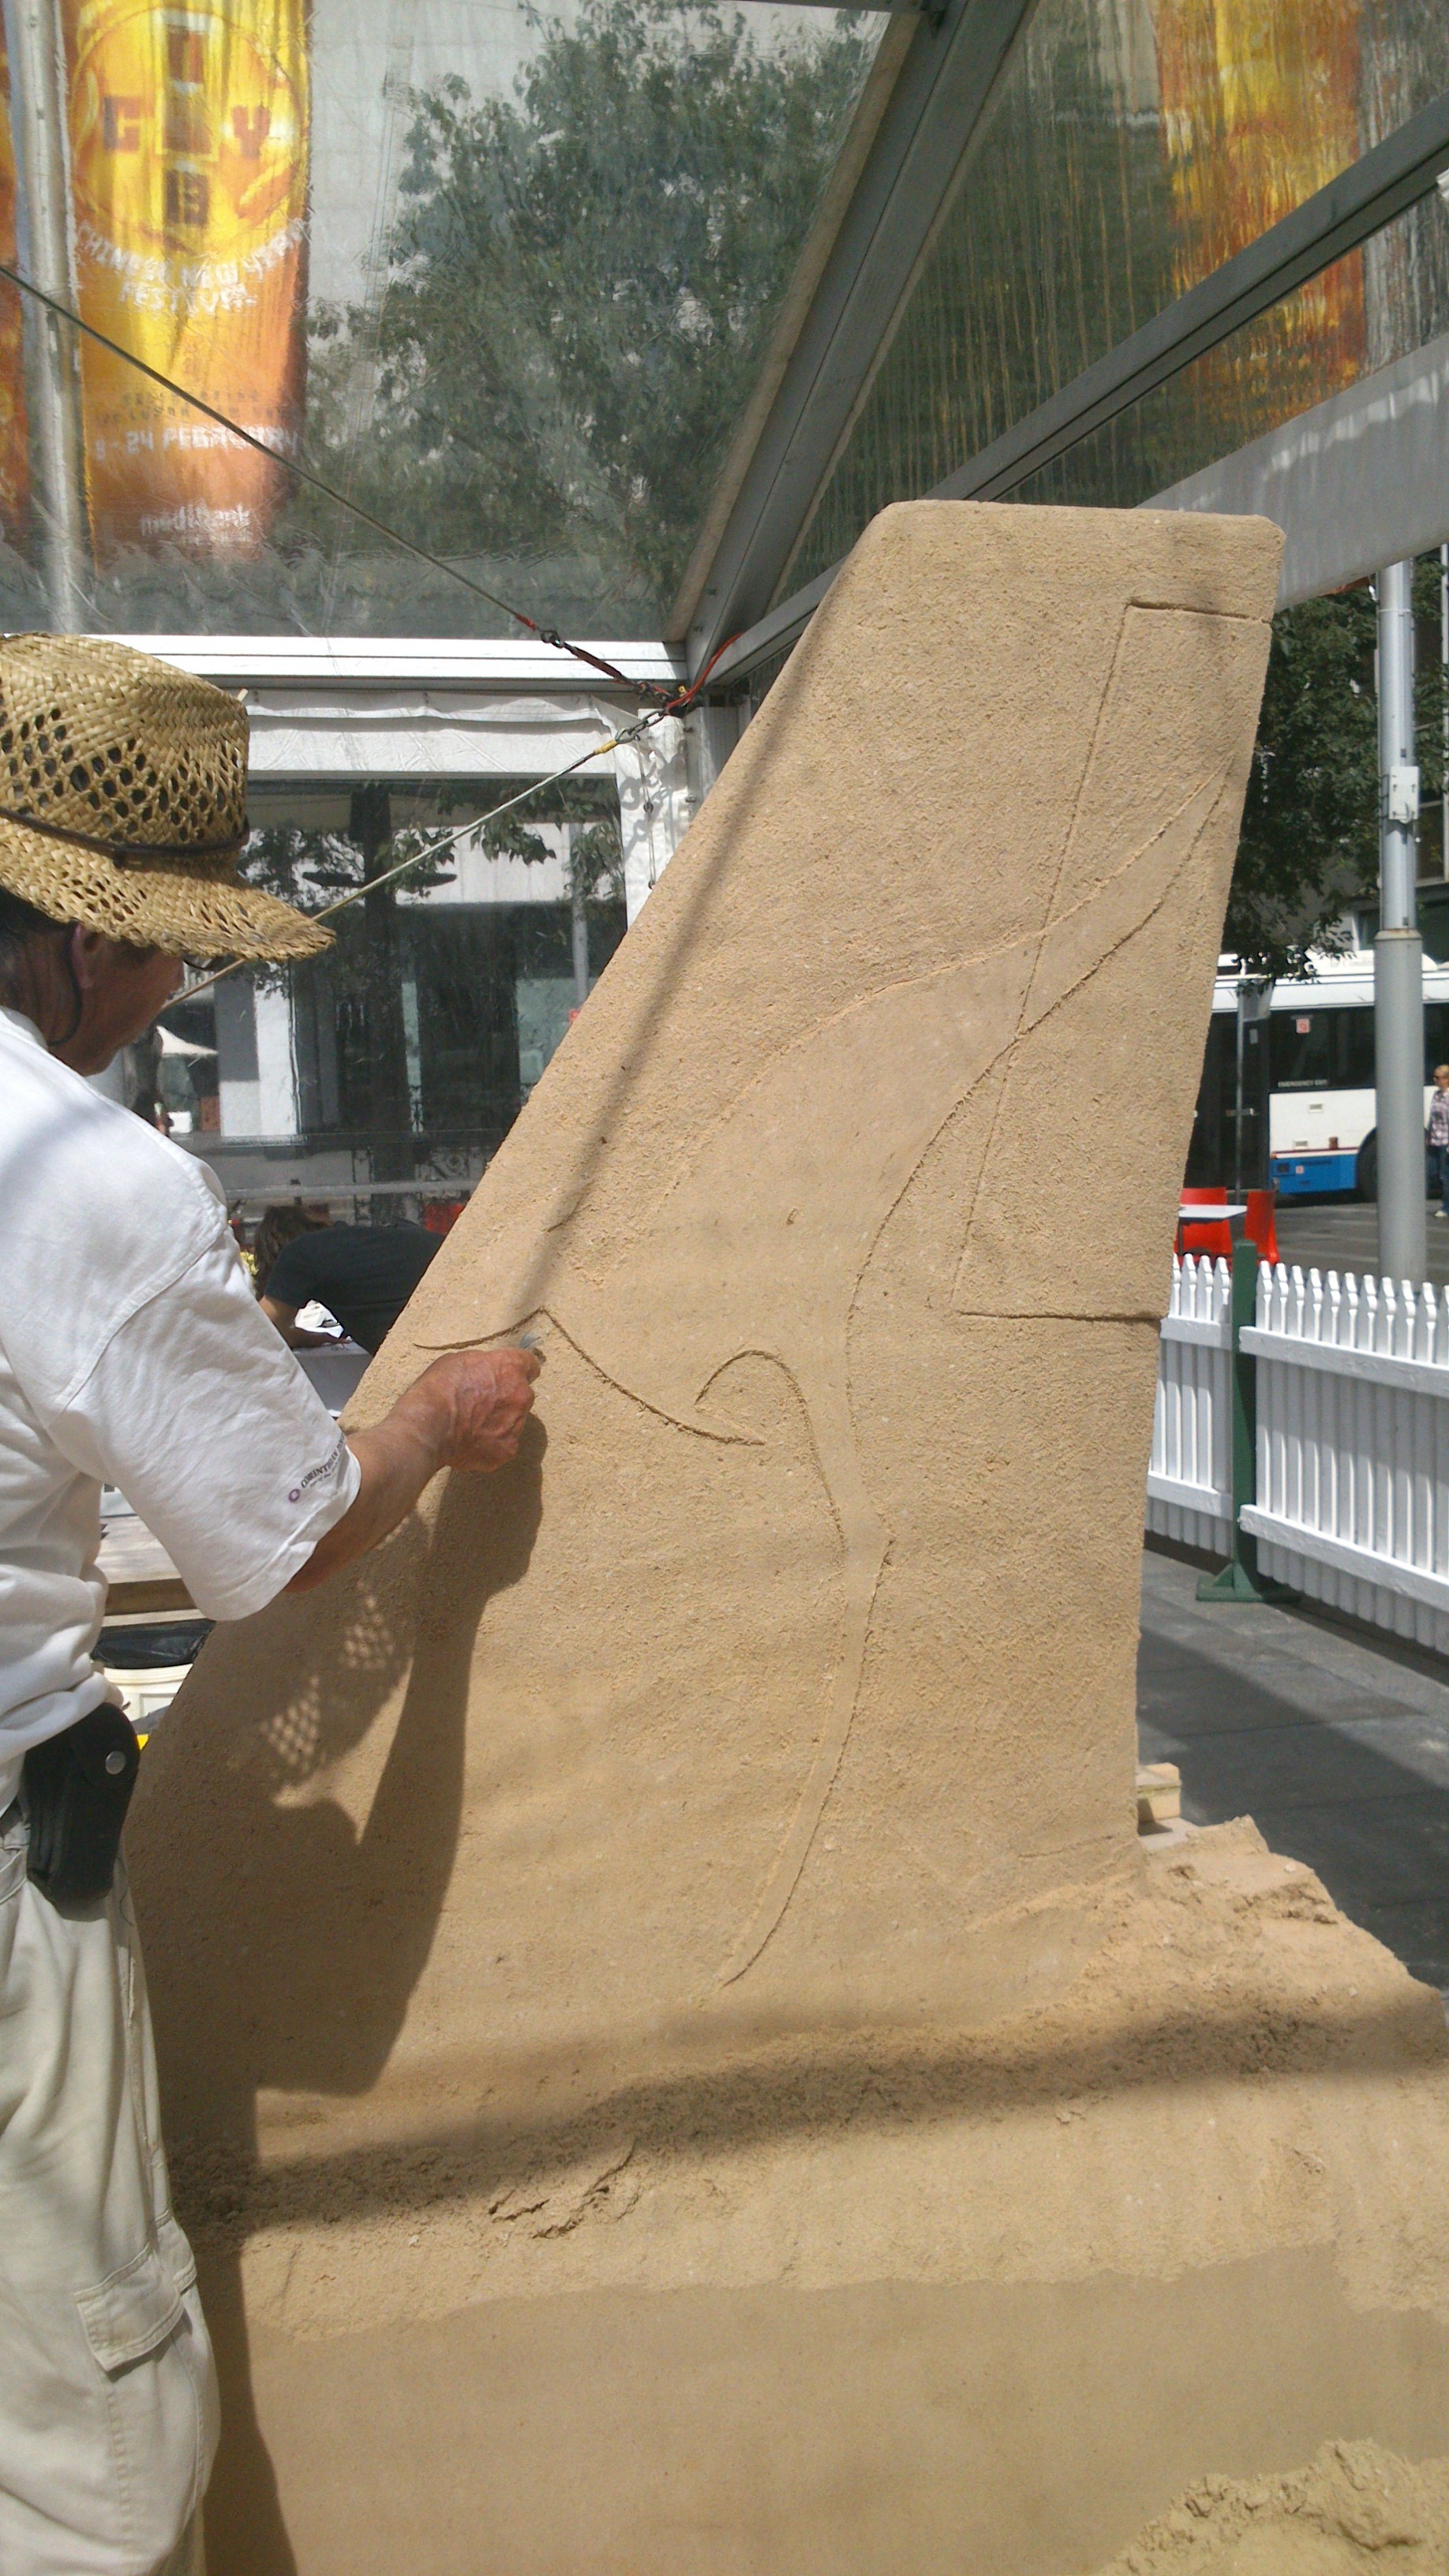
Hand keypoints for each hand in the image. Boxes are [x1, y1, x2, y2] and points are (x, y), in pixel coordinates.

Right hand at [415, 1345, 541, 1471]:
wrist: (428, 1426)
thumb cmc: (438, 1389)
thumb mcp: (458, 1361)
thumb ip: (482, 1366)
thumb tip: (486, 1373)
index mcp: (511, 1368)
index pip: (529, 1364)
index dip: (516, 1370)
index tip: (506, 1376)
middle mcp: (521, 1395)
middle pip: (521, 1395)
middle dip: (505, 1398)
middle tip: (480, 1405)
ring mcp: (517, 1425)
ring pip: (513, 1422)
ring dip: (499, 1422)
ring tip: (470, 1426)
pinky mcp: (507, 1450)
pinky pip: (503, 1445)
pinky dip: (490, 1445)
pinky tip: (469, 1443)